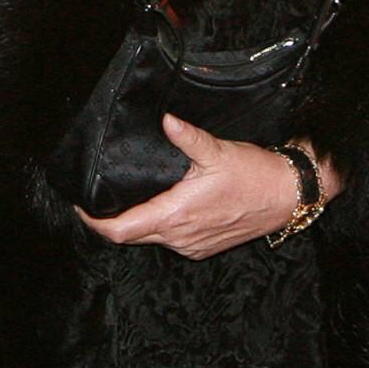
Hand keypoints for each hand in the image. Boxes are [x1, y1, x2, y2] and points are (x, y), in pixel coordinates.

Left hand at [77, 114, 305, 258]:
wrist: (287, 196)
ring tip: (122, 200)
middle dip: (109, 221)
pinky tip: (155, 208)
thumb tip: (165, 120)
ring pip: (149, 239)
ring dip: (134, 224)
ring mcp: (191, 246)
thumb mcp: (216, 151)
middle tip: (95, 199)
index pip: (120, 231)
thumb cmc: (254, 175)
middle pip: (130, 236)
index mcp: (175, 216)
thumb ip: (186, 137)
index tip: (80, 206)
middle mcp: (179, 237)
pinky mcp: (202, 247)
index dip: (94, 222)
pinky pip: (169, 241)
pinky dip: (156, 228)